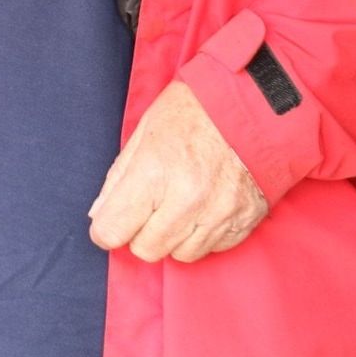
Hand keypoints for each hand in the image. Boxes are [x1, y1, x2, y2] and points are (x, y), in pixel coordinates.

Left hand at [88, 81, 269, 263]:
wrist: (256, 101)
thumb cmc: (196, 107)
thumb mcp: (146, 130)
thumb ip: (119, 177)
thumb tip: (99, 214)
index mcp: (154, 173)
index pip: (113, 231)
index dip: (105, 229)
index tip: (110, 220)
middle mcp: (187, 200)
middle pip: (146, 249)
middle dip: (140, 232)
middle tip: (149, 206)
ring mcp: (218, 214)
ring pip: (181, 255)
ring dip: (173, 236)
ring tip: (180, 203)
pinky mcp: (244, 221)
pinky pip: (212, 248)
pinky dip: (203, 234)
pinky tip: (205, 205)